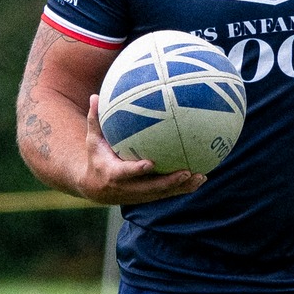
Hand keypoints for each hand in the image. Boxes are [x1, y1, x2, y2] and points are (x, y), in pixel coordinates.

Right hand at [79, 97, 205, 204]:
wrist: (95, 189)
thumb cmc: (96, 158)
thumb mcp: (93, 141)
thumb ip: (95, 120)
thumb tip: (94, 96)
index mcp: (113, 174)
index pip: (126, 173)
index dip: (138, 170)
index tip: (150, 163)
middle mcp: (128, 188)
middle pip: (151, 188)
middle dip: (169, 182)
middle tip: (186, 172)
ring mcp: (140, 195)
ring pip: (163, 193)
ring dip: (182, 187)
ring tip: (201, 177)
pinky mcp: (148, 197)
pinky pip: (168, 194)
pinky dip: (184, 188)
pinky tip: (201, 179)